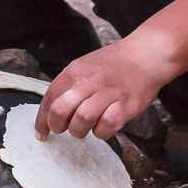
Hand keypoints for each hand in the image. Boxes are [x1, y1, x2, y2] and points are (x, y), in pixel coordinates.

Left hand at [34, 39, 164, 140]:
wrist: (146, 54)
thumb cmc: (114, 65)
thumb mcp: (85, 67)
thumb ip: (69, 86)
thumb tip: (51, 110)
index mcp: (74, 71)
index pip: (50, 98)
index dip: (42, 120)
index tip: (41, 133)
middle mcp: (88, 81)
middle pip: (61, 110)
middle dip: (57, 126)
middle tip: (63, 130)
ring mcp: (108, 93)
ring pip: (82, 120)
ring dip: (79, 131)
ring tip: (85, 128)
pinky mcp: (125, 106)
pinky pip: (106, 126)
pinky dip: (101, 132)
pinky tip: (103, 126)